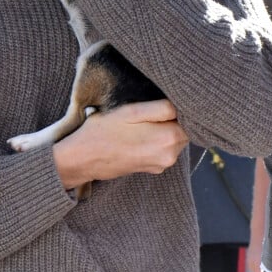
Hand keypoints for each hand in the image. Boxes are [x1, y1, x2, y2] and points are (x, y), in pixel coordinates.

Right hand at [53, 99, 188, 189]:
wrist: (84, 159)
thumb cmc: (104, 131)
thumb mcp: (132, 111)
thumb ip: (162, 108)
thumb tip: (181, 106)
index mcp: (169, 138)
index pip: (188, 118)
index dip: (178, 107)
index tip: (162, 102)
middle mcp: (170, 155)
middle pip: (183, 130)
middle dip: (171, 119)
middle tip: (148, 110)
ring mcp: (162, 164)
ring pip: (173, 140)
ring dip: (162, 130)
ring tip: (140, 124)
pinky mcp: (152, 169)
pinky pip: (162, 149)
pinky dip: (155, 141)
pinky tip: (137, 136)